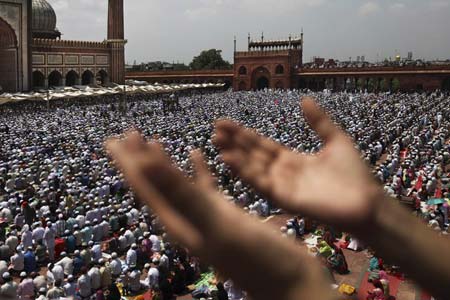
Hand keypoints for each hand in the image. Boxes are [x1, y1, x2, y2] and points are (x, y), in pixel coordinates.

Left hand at [106, 132, 332, 299]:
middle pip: (155, 183)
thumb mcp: (216, 223)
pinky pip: (204, 187)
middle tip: (125, 134)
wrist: (289, 281)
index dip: (128, 162)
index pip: (145, 187)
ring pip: (176, 183)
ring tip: (154, 141)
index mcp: (178, 221)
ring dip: (164, 163)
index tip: (111, 140)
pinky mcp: (223, 214)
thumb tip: (144, 164)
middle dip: (138, 159)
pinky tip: (195, 155)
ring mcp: (204, 216)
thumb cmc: (256, 257)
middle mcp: (185, 219)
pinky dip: (197, 170)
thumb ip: (182, 193)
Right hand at [214, 97, 382, 231]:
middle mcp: (282, 172)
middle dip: (234, 142)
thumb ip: (319, 122)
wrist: (368, 202)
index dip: (244, 134)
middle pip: (252, 154)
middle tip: (215, 129)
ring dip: (234, 156)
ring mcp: (282, 186)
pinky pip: (260, 184)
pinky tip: (230, 160)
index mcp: (292, 159)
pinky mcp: (284, 199)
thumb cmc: (355, 175)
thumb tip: (304, 99)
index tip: (226, 122)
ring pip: (252, 168)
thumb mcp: (335, 140)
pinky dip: (244, 172)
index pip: (262, 145)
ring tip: (217, 142)